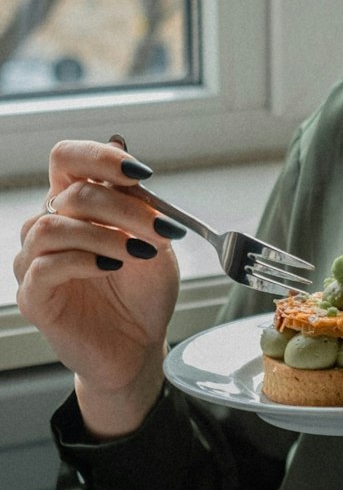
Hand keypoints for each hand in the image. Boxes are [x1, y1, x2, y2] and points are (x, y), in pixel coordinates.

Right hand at [14, 137, 180, 434]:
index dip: (98, 157)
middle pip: (70, 193)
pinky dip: (82, 260)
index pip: (67, 159)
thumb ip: (137, 199)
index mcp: (76, 205)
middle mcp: (49, 226)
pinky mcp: (33, 296)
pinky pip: (44, 266)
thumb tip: (120, 144)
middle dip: (123, 207)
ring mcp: (35, 261)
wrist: (139, 345)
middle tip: (162, 228)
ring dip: (103, 235)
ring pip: (52, 226)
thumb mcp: (154, 238)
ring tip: (139, 253)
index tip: (139, 173)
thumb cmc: (143, 291)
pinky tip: (111, 267)